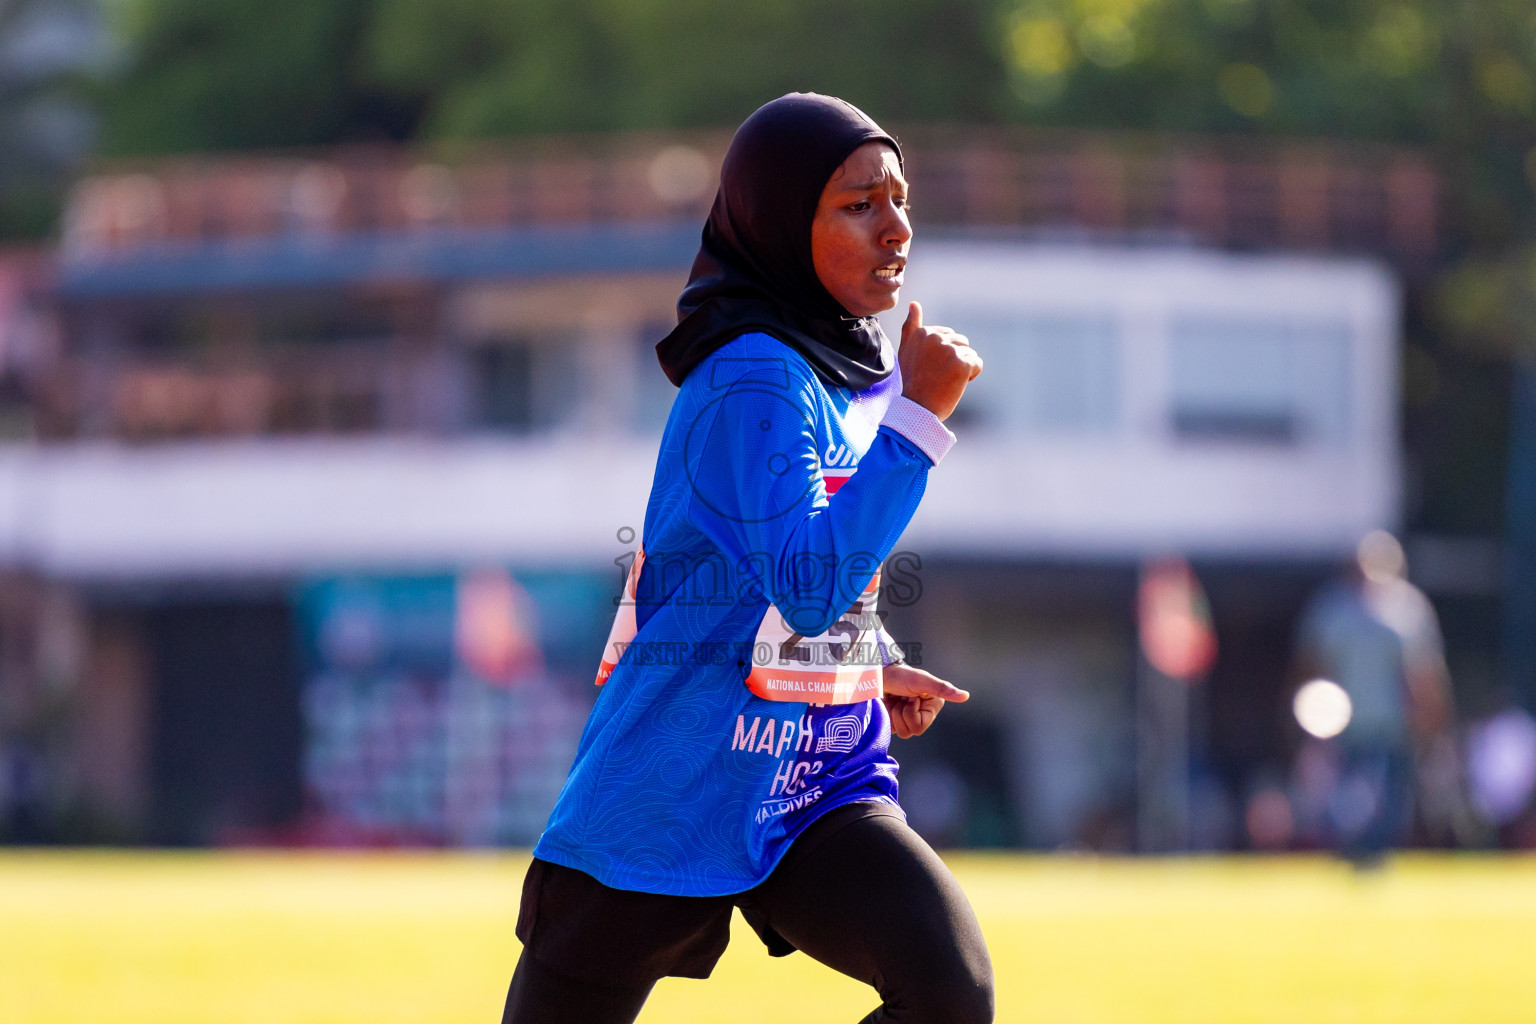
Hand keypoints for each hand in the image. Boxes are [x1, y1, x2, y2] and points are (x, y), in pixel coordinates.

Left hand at [882, 663, 968, 738]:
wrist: (880, 674)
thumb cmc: (902, 675)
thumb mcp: (923, 681)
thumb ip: (943, 689)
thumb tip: (966, 696)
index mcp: (932, 707)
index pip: (920, 726)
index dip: (912, 712)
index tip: (911, 697)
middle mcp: (922, 716)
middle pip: (911, 731)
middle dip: (902, 712)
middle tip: (902, 698)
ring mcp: (907, 720)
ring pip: (902, 732)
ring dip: (895, 713)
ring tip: (896, 700)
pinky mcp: (894, 722)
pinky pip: (891, 730)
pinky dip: (887, 716)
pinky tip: (889, 705)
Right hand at [897, 301, 981, 421]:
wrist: (918, 409)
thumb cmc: (913, 381)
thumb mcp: (906, 351)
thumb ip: (911, 327)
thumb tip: (914, 304)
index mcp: (922, 333)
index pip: (948, 337)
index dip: (942, 355)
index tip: (929, 368)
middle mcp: (935, 337)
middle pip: (961, 343)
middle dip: (954, 360)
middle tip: (937, 376)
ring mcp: (949, 350)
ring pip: (969, 353)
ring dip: (962, 368)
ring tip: (946, 380)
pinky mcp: (962, 363)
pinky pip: (977, 364)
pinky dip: (971, 375)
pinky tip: (956, 384)